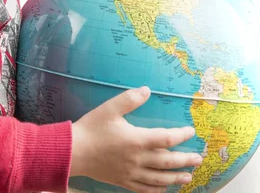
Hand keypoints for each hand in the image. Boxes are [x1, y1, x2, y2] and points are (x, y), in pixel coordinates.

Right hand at [70, 86, 202, 192]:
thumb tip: (147, 90)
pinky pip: (144, 189)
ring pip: (159, 179)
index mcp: (136, 140)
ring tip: (188, 177)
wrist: (74, 151)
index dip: (180, 135)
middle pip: (167, 162)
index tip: (190, 131)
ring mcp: (130, 173)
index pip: (166, 138)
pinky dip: (157, 190)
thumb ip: (130, 99)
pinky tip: (163, 189)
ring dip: (175, 178)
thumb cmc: (92, 128)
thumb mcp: (110, 108)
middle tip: (199, 158)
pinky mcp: (122, 181)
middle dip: (185, 160)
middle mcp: (137, 159)